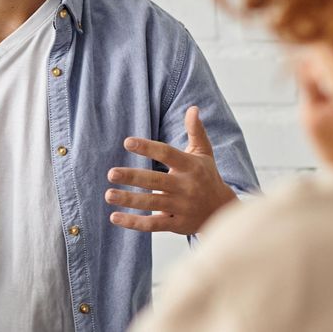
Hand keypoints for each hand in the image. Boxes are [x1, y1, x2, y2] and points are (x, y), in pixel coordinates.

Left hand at [105, 106, 235, 234]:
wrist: (223, 211)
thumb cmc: (207, 177)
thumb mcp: (205, 153)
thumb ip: (196, 131)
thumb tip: (192, 108)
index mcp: (191, 166)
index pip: (167, 154)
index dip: (147, 147)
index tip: (127, 142)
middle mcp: (186, 187)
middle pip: (156, 181)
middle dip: (133, 177)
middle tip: (111, 173)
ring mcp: (181, 207)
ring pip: (152, 203)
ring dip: (129, 200)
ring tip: (109, 194)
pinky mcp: (176, 225)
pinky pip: (152, 225)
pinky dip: (133, 223)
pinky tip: (114, 217)